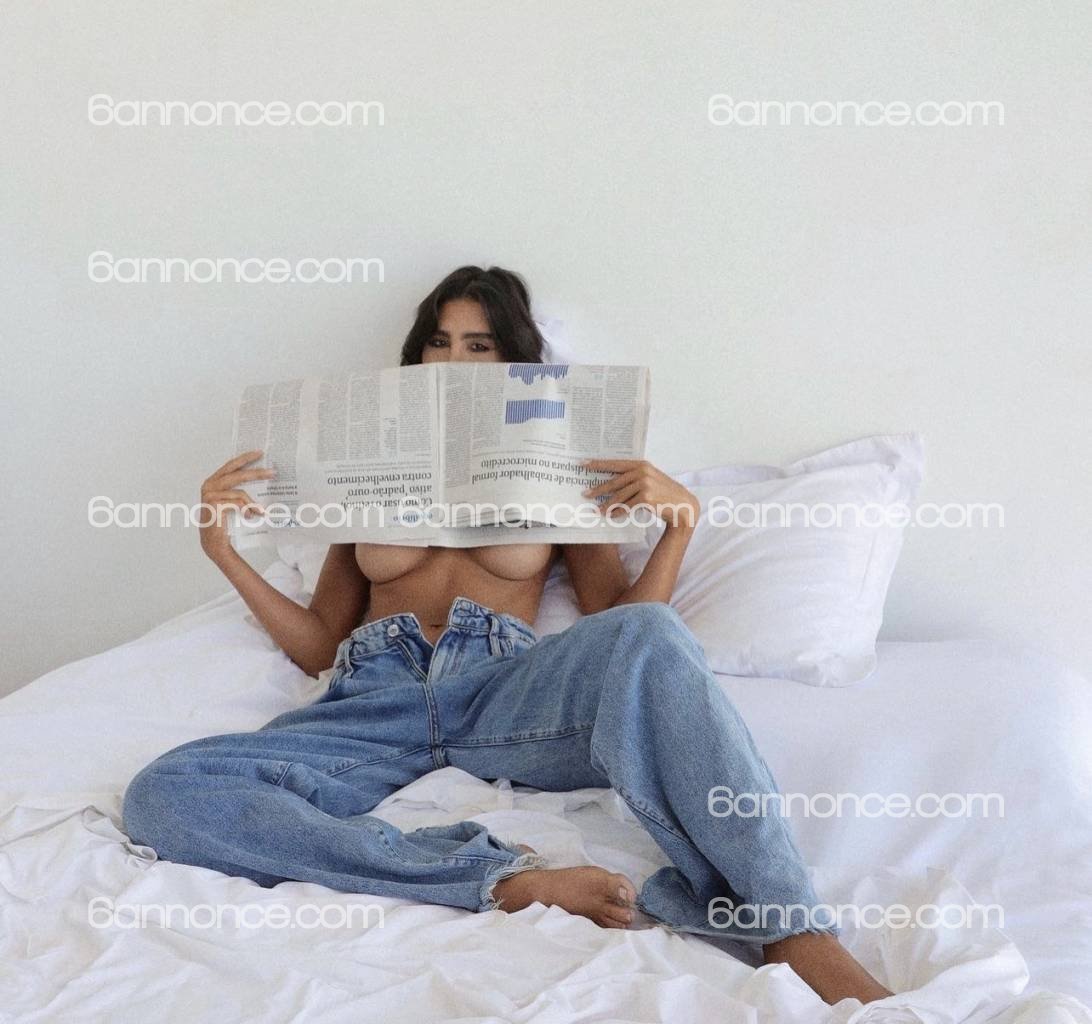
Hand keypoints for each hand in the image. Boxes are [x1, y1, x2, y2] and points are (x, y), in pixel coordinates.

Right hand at [199, 449, 275, 560]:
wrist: (214, 542)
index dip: (245, 458)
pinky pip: (238, 503)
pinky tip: (250, 516)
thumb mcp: (232, 501)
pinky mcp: (214, 505)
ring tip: (262, 511)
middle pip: (237, 474)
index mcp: (213, 481)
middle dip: (257, 472)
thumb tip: (262, 478)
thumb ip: (239, 490)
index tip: (259, 453)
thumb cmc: (225, 521)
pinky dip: (247, 510)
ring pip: (239, 492)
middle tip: (273, 472)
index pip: (231, 465)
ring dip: (253, 503)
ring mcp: (210, 494)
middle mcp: (209, 485)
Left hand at [580, 458, 699, 528]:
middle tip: (585, 493)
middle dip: (598, 488)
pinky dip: (618, 512)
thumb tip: (612, 482)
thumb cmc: (665, 494)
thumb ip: (634, 477)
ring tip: (596, 509)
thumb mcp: (651, 479)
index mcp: (641, 464)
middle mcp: (642, 472)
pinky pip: (626, 506)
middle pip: (614, 481)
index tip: (583, 464)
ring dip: (606, 504)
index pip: (615, 463)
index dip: (598, 464)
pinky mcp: (646, 498)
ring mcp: (644, 484)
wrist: (683, 506)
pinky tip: (610, 516)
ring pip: (619, 496)